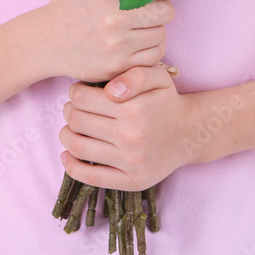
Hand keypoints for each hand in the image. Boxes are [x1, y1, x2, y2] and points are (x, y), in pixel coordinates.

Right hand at [42, 0, 181, 82]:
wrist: (43, 44)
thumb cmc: (61, 3)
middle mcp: (116, 18)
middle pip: (165, 11)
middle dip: (160, 7)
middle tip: (147, 6)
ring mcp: (119, 44)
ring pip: (161, 35)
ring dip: (155, 29)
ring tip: (138, 25)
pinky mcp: (119, 66)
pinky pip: (154, 57)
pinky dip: (150, 50)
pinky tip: (136, 43)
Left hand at [59, 64, 197, 190]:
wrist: (188, 135)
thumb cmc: (167, 102)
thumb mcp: (158, 77)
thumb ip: (134, 74)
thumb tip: (109, 90)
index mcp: (134, 108)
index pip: (82, 98)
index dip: (75, 92)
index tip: (78, 92)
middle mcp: (131, 136)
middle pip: (77, 120)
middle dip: (68, 111)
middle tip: (72, 108)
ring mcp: (130, 161)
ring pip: (78, 147)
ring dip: (65, 135)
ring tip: (70, 128)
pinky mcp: (130, 181)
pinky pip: (91, 177)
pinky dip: (71, 166)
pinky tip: (66, 155)